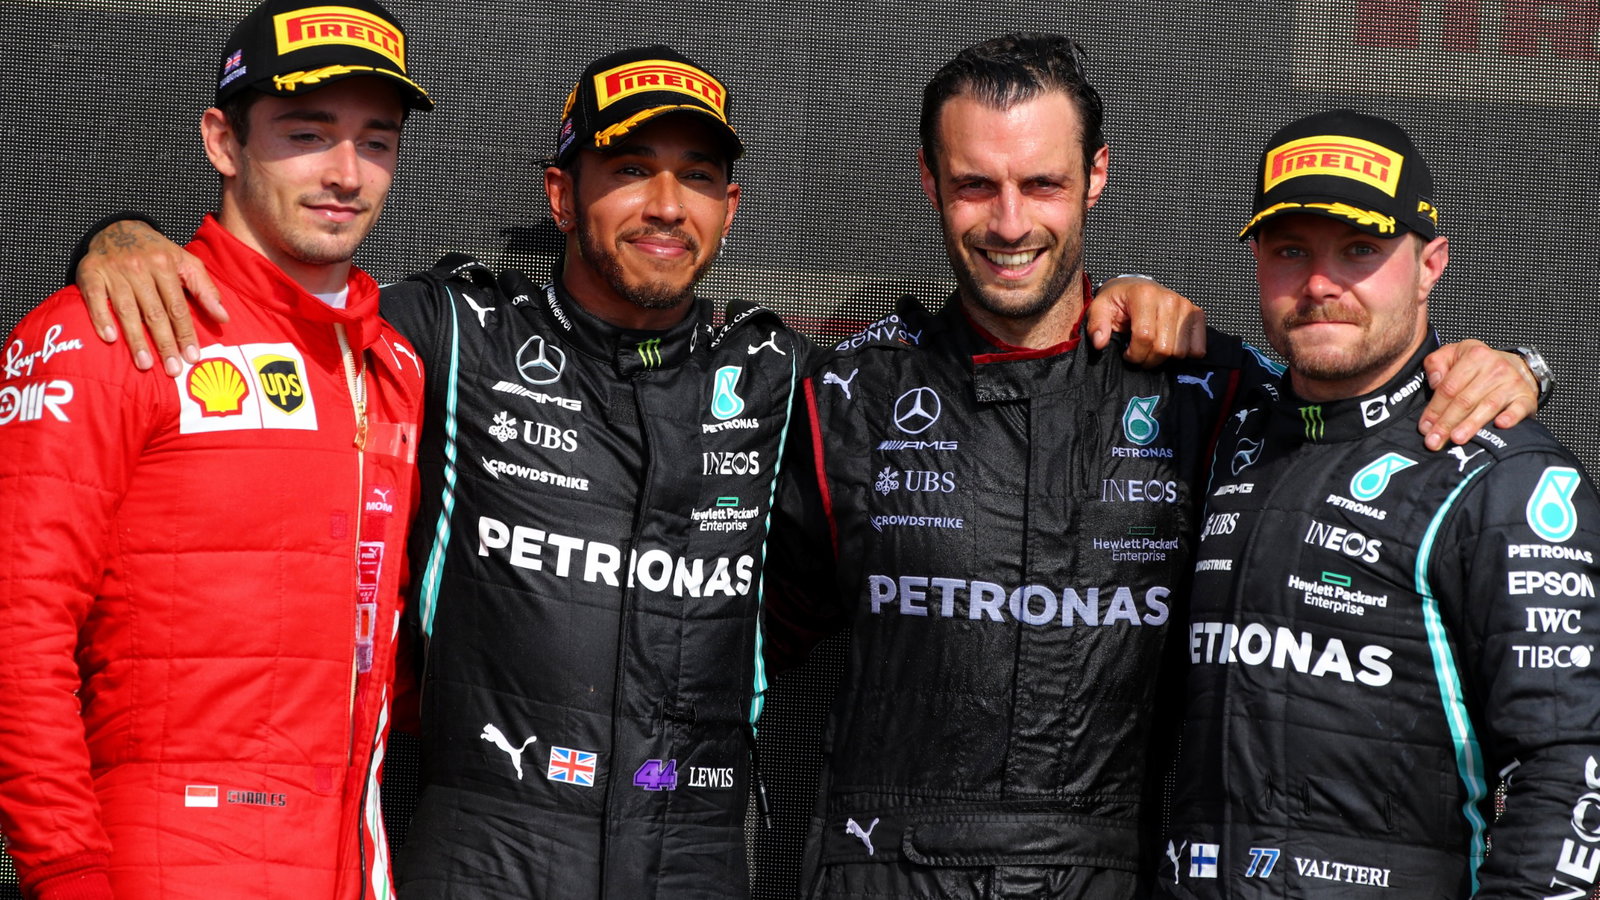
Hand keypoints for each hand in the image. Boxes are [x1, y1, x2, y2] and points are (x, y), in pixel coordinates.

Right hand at [77, 220, 226, 375]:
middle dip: (165, 343)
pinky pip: (95, 299)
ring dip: (136, 339)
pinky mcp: (90, 272)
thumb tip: (224, 319)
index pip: (178, 306)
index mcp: (165, 265)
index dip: (186, 333)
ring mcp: (114, 270)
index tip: (193, 357)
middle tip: (173, 369)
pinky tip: (110, 338)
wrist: (119, 227)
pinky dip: (101, 318)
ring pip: (127, 310)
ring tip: (145, 364)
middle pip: (154, 312)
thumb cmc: (158, 253)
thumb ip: (205, 290)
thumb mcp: (186, 263)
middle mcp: (140, 268)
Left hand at [1087, 276, 1206, 366]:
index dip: (1134, 354)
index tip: (1126, 354)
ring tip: (1151, 350)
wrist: (1135, 287)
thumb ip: (1096, 325)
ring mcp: (1185, 306)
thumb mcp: (1099, 308)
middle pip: (1164, 348)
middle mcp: (1169, 298)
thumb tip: (1099, 342)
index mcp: (1144, 295)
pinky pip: (1198, 348)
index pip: (1145, 337)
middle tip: (1138, 355)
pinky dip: (1185, 354)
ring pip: (1180, 351)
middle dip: (1148, 359)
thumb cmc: (1117, 301)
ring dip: (1164, 359)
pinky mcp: (1196, 314)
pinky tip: (1170, 347)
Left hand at [1419, 339, 1537, 449]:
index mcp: (1474, 356)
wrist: (1517, 366)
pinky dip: (1510, 417)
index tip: (1425, 427)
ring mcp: (1512, 383)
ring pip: (1487, 406)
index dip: (1434, 409)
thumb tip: (1435, 381)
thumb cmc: (1478, 365)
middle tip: (1435, 441)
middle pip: (1465, 400)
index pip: (1449, 387)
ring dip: (1470, 425)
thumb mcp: (1452, 354)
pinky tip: (1500, 426)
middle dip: (1447, 423)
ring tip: (1456, 439)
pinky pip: (1518, 408)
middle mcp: (1495, 368)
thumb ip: (1436, 363)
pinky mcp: (1526, 397)